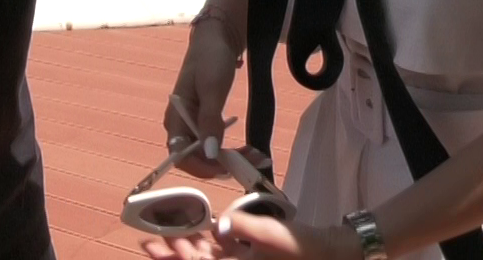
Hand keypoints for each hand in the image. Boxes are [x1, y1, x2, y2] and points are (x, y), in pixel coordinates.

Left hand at [141, 216, 357, 259]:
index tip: (151, 246)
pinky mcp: (253, 259)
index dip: (174, 258)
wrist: (333, 252)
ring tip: (168, 235)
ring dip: (189, 248)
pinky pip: (225, 255)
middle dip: (174, 254)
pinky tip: (200, 233)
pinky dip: (211, 245)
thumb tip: (218, 225)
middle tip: (150, 241)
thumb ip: (243, 228)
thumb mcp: (273, 236)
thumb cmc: (304, 248)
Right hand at [165, 27, 243, 178]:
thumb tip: (209, 152)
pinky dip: (232, 149)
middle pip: (196, 157)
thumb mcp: (212, 88)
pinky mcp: (206, 121)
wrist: (217, 37)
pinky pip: (215, 142)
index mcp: (175, 117)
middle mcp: (181, 125)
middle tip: (252, 164)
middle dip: (222, 165)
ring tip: (257, 157)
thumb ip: (210, 120)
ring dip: (230, 159)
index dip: (200, 167)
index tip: (226, 170)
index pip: (180, 154)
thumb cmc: (210, 58)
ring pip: (208, 152)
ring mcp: (193, 123)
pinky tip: (250, 149)